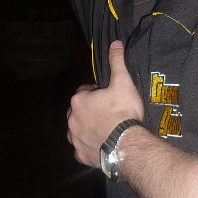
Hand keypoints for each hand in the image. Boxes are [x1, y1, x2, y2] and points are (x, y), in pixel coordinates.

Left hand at [67, 40, 143, 166]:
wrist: (126, 144)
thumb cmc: (123, 112)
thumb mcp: (123, 82)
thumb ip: (116, 62)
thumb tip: (115, 43)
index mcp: (79, 100)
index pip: (84, 91)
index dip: (97, 92)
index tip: (109, 96)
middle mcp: (71, 119)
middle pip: (78, 111)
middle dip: (90, 110)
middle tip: (108, 113)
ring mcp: (75, 139)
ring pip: (77, 130)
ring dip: (86, 128)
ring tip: (105, 129)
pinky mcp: (81, 155)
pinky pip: (81, 149)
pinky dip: (88, 146)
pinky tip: (100, 145)